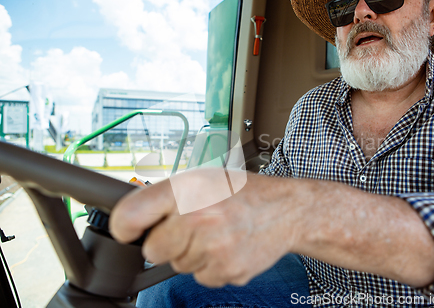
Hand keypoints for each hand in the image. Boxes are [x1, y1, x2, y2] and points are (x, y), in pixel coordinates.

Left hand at [109, 169, 296, 286]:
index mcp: (188, 188)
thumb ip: (167, 196)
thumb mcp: (202, 178)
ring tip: (215, 233)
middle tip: (190, 226)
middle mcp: (199, 217)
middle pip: (153, 250)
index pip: (132, 214)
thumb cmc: (242, 193)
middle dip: (166, 241)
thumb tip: (130, 219)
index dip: (124, 226)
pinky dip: (209, 266)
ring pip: (178, 266)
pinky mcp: (228, 271)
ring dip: (191, 254)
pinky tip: (226, 247)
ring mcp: (215, 248)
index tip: (128, 231)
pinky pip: (200, 278)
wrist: (286, 210)